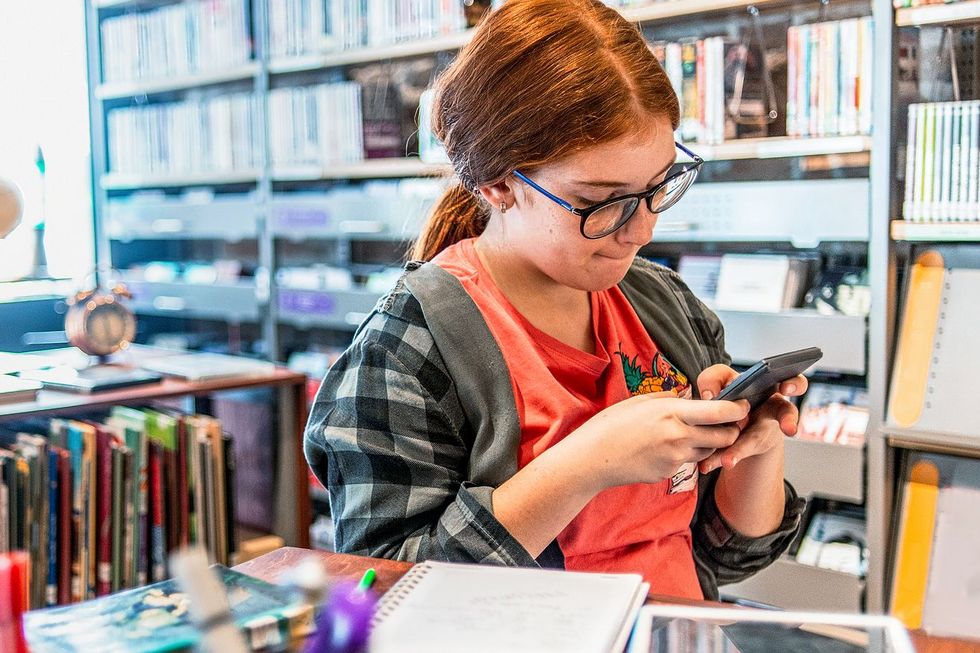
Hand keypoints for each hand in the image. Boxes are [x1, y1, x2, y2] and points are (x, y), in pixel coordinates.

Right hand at [567, 391, 749, 490]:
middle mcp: (679, 437)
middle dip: (730, 430)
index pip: (721, 412)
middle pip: (725, 436)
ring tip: (691, 433)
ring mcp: (676, 458)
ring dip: (708, 443)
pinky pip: (687, 462)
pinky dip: (685, 454)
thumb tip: (686, 398)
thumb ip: (669, 399)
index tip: (742, 405)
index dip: (738, 409)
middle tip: (726, 423)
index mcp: (673, 413)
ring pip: (709, 451)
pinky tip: (665, 448)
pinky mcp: (670, 473)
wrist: (594, 458)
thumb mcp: (640, 401)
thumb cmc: (612, 425)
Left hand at [696, 364, 807, 472]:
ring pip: (755, 440)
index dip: (794, 384)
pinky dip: (717, 459)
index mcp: (771, 389)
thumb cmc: (734, 394)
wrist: (736, 422)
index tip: (786, 388)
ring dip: (740, 450)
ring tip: (727, 460)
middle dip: (788, 420)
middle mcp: (770, 411)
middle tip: (789, 428)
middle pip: (786, 413)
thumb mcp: (724, 380)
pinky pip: (732, 452)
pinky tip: (706, 464)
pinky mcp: (744, 448)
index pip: (793, 382)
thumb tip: (709, 395)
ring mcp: (760, 432)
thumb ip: (714, 379)